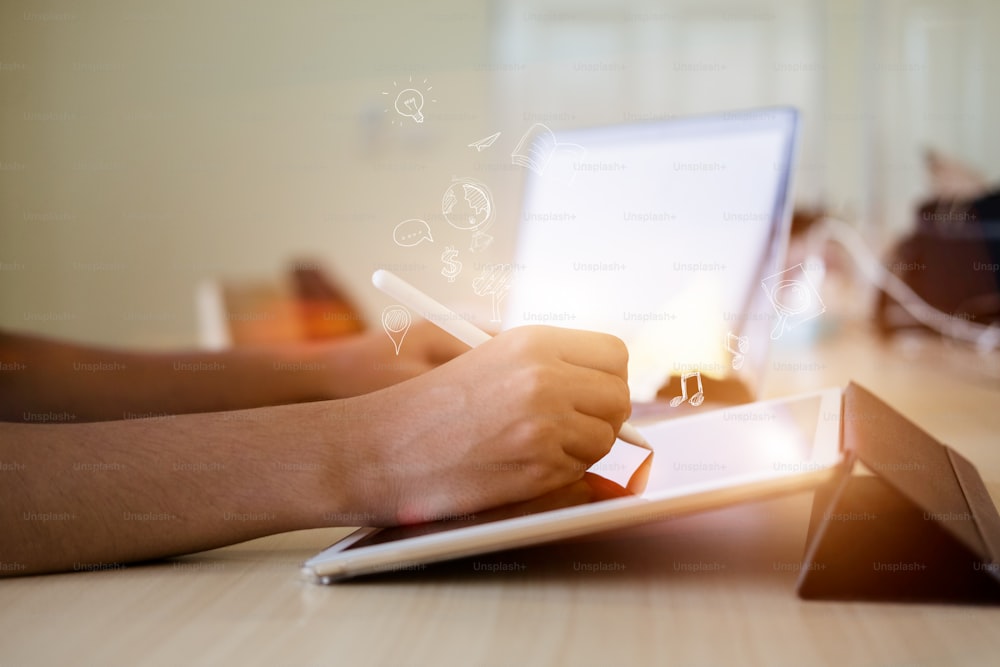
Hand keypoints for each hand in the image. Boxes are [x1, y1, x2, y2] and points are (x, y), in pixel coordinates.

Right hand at [335, 325, 631, 524]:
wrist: (379, 448)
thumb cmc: (425, 404)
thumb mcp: (484, 355)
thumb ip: (545, 360)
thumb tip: (603, 378)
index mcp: (532, 342)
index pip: (614, 354)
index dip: (606, 376)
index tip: (590, 390)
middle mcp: (545, 378)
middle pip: (619, 397)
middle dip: (601, 415)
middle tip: (568, 424)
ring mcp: (545, 425)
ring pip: (605, 439)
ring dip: (581, 446)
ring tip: (532, 444)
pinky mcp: (538, 468)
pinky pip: (580, 470)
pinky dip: (560, 472)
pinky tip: (518, 464)